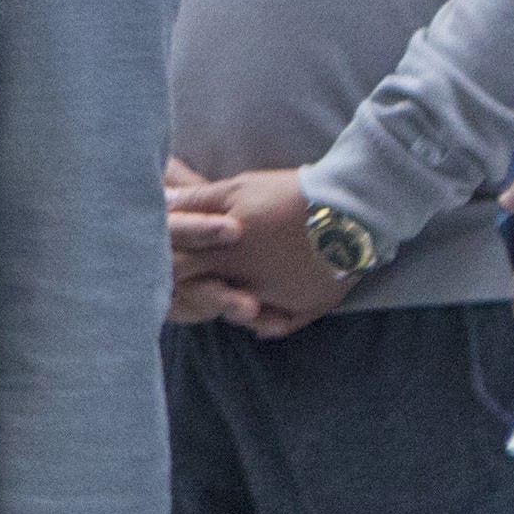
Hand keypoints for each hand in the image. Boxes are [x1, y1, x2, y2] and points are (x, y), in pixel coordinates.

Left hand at [163, 165, 345, 335]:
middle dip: (191, 291)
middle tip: (185, 285)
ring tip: (226, 295)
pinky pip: (275, 325)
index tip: (160, 261)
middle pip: (203, 295)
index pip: (177, 267)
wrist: (353, 208)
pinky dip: (263, 321)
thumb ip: (198, 201)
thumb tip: (160, 202)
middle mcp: (246, 281)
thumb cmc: (292, 194)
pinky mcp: (304, 308)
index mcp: (226, 252)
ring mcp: (276, 299)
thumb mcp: (240, 188)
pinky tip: (256, 313)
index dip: (164, 264)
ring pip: (238, 315)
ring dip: (228, 307)